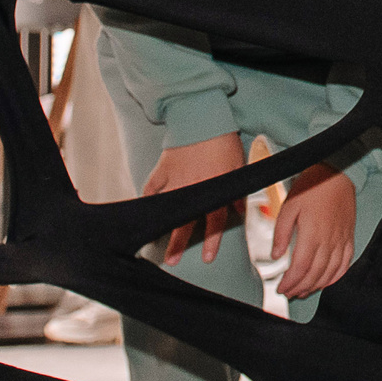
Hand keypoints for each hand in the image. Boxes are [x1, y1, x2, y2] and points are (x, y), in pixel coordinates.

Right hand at [140, 133, 247, 264]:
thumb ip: (238, 191)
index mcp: (214, 190)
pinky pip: (151, 189)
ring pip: (166, 210)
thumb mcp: (238, 167)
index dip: (212, 241)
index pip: (214, 222)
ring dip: (160, 227)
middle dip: (178, 244)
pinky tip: (142, 212)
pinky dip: (147, 200)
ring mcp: (174, 180)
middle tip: (172, 261)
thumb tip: (239, 211)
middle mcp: (193, 189)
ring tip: (151, 242)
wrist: (202, 119)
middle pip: (185, 223)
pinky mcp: (162, 170)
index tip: (208, 258)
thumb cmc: (224, 142)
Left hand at [271, 164, 357, 298]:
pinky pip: (345, 263)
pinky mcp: (349, 237)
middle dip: (301, 287)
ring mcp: (341, 240)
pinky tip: (328, 281)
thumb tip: (276, 255)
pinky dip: (336, 276)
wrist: (337, 174)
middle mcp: (329, 240)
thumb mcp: (288, 207)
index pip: (301, 267)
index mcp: (312, 234)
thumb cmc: (312, 187)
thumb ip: (281, 233)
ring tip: (304, 291)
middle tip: (289, 293)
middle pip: (315, 274)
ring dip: (317, 285)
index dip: (291, 282)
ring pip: (331, 272)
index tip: (281, 288)